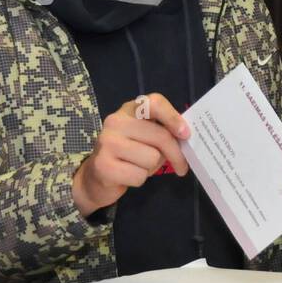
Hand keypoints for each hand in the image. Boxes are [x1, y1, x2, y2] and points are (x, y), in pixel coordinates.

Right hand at [72, 92, 190, 217]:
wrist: (95, 175)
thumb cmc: (129, 154)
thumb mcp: (146, 137)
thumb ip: (163, 132)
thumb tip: (186, 138)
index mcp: (129, 110)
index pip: (154, 103)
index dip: (173, 117)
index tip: (185, 134)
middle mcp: (116, 121)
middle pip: (160, 136)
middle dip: (175, 155)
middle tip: (181, 166)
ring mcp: (107, 142)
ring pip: (152, 158)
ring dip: (151, 168)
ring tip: (138, 166)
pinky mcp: (103, 165)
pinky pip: (139, 176)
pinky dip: (139, 180)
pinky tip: (127, 175)